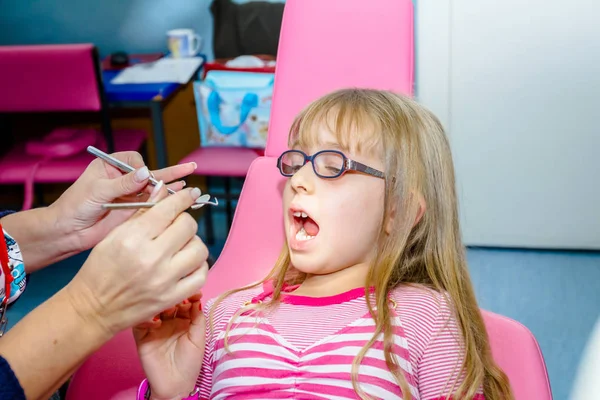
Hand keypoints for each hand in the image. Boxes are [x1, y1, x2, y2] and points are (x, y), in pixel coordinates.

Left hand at [48, 151, 196, 253]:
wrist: (68, 231)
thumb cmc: (74, 206)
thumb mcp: (97, 191)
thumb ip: (123, 183)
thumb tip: (146, 173)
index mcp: (110, 166)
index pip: (134, 161)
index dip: (142, 169)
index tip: (143, 179)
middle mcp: (123, 178)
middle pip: (150, 174)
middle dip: (169, 173)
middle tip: (189, 168)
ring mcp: (129, 194)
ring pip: (154, 188)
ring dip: (172, 185)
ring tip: (190, 178)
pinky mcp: (133, 210)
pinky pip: (153, 203)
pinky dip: (167, 199)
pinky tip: (182, 192)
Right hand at [65, 184, 209, 336]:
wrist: (93, 308)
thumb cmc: (100, 269)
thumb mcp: (114, 235)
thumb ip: (143, 212)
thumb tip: (164, 189)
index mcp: (133, 238)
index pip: (169, 209)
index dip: (184, 198)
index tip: (191, 194)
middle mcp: (151, 258)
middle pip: (188, 226)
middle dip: (185, 221)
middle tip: (177, 226)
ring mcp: (164, 280)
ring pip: (200, 249)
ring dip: (193, 243)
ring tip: (181, 246)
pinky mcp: (172, 297)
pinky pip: (201, 275)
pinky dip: (198, 266)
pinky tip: (186, 264)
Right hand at [134, 295, 205, 399]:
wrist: (175, 386)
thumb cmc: (189, 363)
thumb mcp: (198, 339)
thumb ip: (197, 319)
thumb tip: (197, 298)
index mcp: (183, 319)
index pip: (184, 300)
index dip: (188, 294)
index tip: (194, 292)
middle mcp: (169, 320)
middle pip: (168, 301)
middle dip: (173, 297)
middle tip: (179, 298)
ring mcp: (155, 327)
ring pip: (154, 309)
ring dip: (160, 305)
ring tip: (168, 308)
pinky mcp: (142, 336)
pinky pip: (140, 323)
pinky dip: (146, 318)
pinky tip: (156, 321)